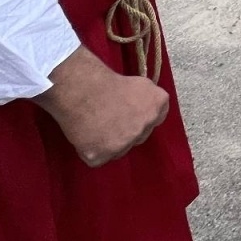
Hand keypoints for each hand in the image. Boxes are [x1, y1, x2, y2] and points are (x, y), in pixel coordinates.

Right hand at [34, 48, 169, 167]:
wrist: (81, 90)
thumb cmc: (107, 82)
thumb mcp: (140, 83)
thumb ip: (150, 99)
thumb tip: (147, 111)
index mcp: (158, 104)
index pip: (156, 118)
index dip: (141, 117)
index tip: (129, 114)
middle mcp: (145, 127)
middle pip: (138, 136)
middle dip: (127, 131)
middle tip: (110, 120)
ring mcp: (124, 144)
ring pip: (119, 150)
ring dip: (110, 144)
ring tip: (95, 127)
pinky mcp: (102, 156)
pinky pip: (98, 159)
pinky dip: (91, 151)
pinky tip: (85, 136)